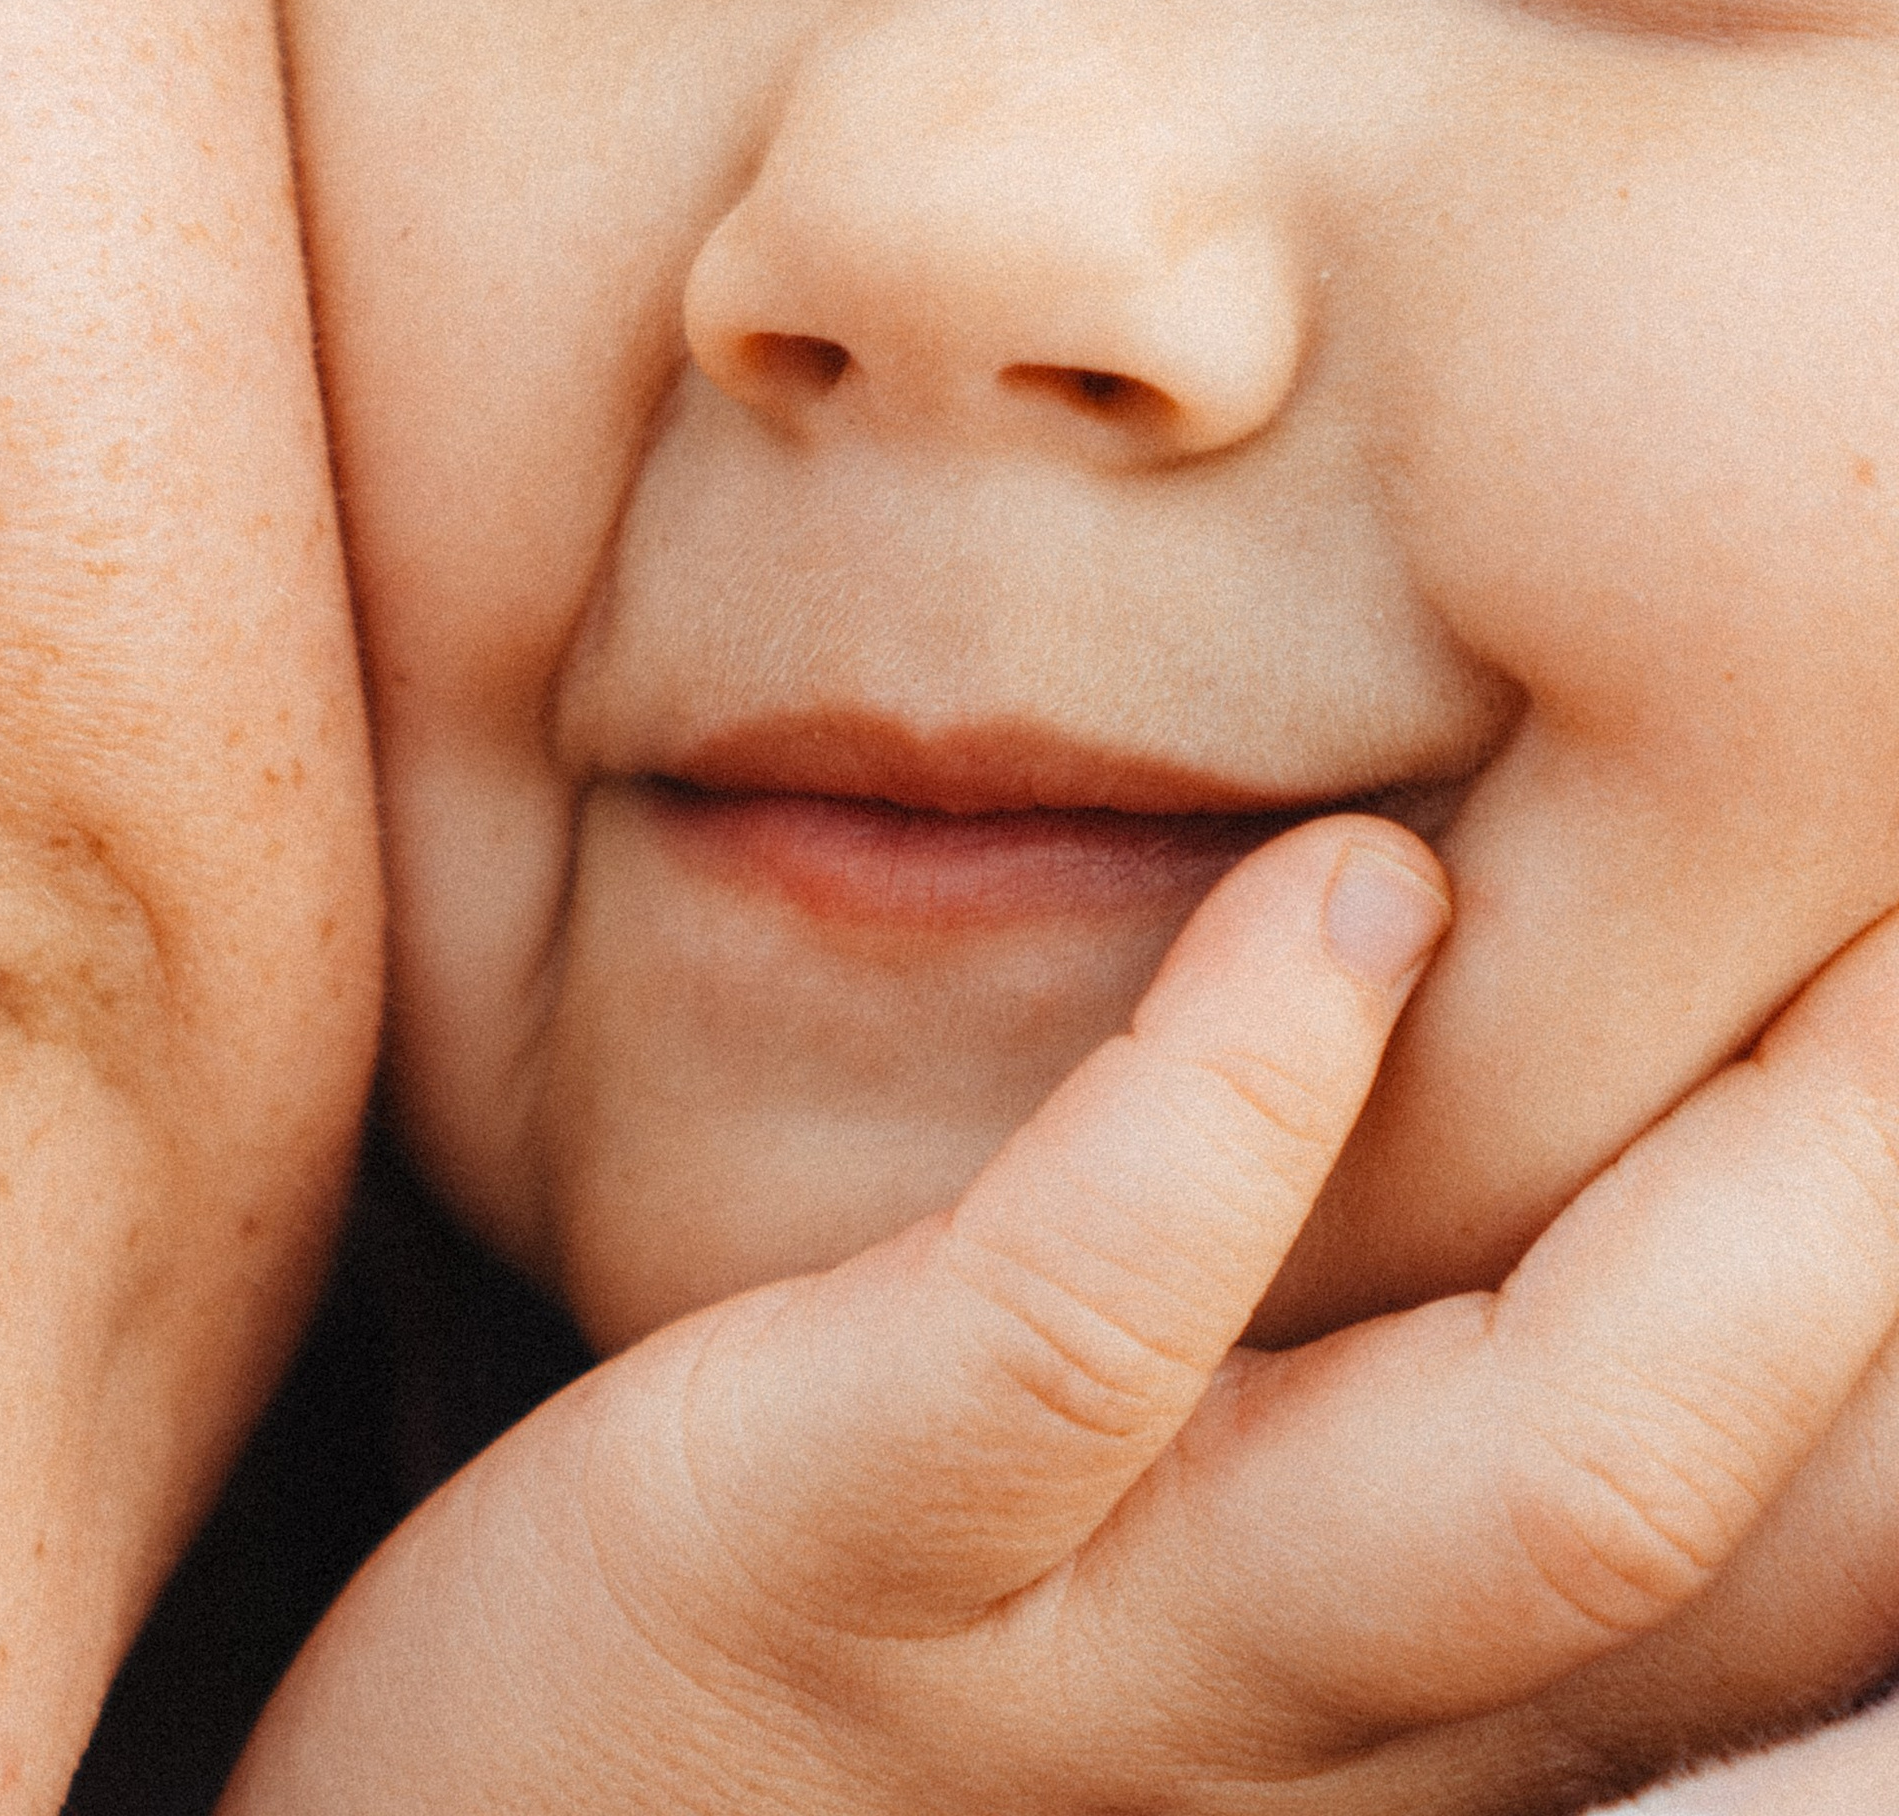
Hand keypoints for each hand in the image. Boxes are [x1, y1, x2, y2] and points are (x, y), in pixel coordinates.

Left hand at [225, 825, 1898, 1814]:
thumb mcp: (1206, 1615)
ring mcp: (1093, 1665)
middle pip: (1783, 1531)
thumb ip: (1422, 1457)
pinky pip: (1084, 1328)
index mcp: (1453, 1746)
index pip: (1839, 1573)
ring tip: (1838, 904)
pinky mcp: (824, 1542)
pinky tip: (1350, 891)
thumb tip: (1648, 1188)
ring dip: (1748, 1197)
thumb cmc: (857, 1699)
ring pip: (1545, 1486)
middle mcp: (1349, 1749)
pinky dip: (1243, 1099)